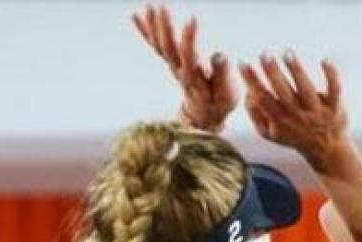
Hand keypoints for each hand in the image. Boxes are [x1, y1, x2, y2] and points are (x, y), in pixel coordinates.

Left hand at [132, 4, 237, 132]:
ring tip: (150, 4)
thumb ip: (222, 73)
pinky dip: (144, 30)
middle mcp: (179, 69)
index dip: (189, 37)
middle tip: (162, 5)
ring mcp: (172, 65)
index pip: (189, 55)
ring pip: (159, 45)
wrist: (205, 112)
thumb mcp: (226, 92)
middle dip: (164, 26)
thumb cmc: (220, 100)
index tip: (193, 17)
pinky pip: (154, 45)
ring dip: (153, 24)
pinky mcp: (170, 61)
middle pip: (168, 48)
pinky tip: (135, 14)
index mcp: (195, 77)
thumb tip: (219, 54)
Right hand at [240, 51, 348, 172]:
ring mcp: (317, 111)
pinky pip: (335, 89)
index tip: (243, 63)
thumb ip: (256, 114)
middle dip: (272, 72)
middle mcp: (298, 116)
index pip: (263, 98)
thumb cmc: (295, 136)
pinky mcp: (336, 107)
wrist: (327, 151)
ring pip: (305, 88)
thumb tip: (248, 93)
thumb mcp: (271, 133)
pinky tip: (324, 59)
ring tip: (287, 53)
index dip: (252, 81)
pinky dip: (331, 74)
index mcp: (280, 120)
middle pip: (283, 92)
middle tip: (265, 53)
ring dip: (296, 70)